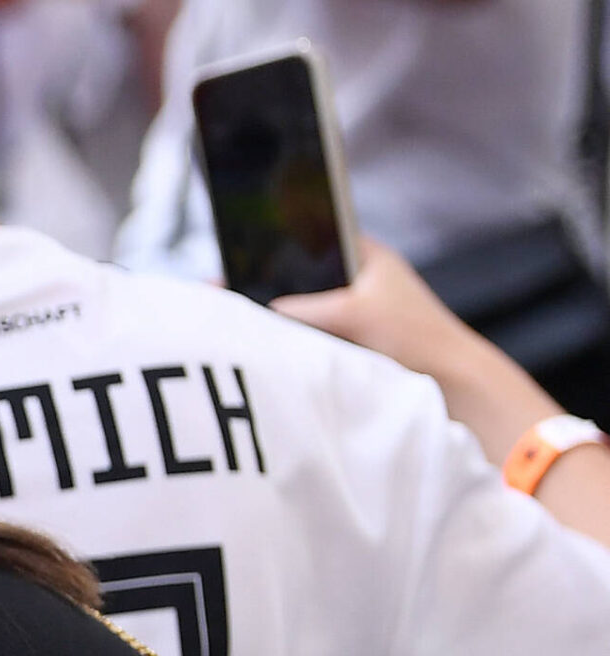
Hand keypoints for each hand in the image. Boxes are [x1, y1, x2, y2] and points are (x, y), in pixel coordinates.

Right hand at [271, 238, 483, 384]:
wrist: (450, 377)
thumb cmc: (412, 335)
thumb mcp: (349, 314)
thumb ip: (302, 309)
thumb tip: (265, 312)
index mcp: (369, 255)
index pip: (319, 234)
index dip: (287, 240)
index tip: (252, 250)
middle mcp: (365, 276)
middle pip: (310, 274)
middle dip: (283, 284)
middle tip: (249, 290)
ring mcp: (362, 307)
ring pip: (314, 305)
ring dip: (296, 315)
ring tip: (267, 320)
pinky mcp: (360, 336)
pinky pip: (321, 330)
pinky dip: (307, 337)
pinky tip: (290, 345)